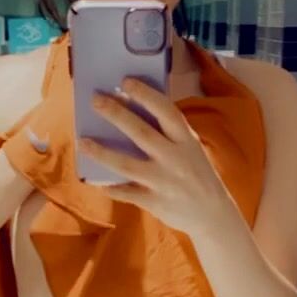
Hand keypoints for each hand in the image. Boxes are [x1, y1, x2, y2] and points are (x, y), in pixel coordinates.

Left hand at [78, 77, 229, 234]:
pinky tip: (93, 180)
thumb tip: (133, 111)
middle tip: (95, 100)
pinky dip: (109, 187)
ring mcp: (163, 181)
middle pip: (140, 132)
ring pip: (125, 164)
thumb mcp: (191, 148)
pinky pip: (125, 192)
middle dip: (115, 114)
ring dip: (101, 152)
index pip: (165, 111)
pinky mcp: (154, 201)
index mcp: (185, 140)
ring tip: (83, 141)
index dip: (145, 94)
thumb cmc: (198, 175)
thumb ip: (169, 133)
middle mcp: (174, 158)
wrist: (213, 214)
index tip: (126, 81)